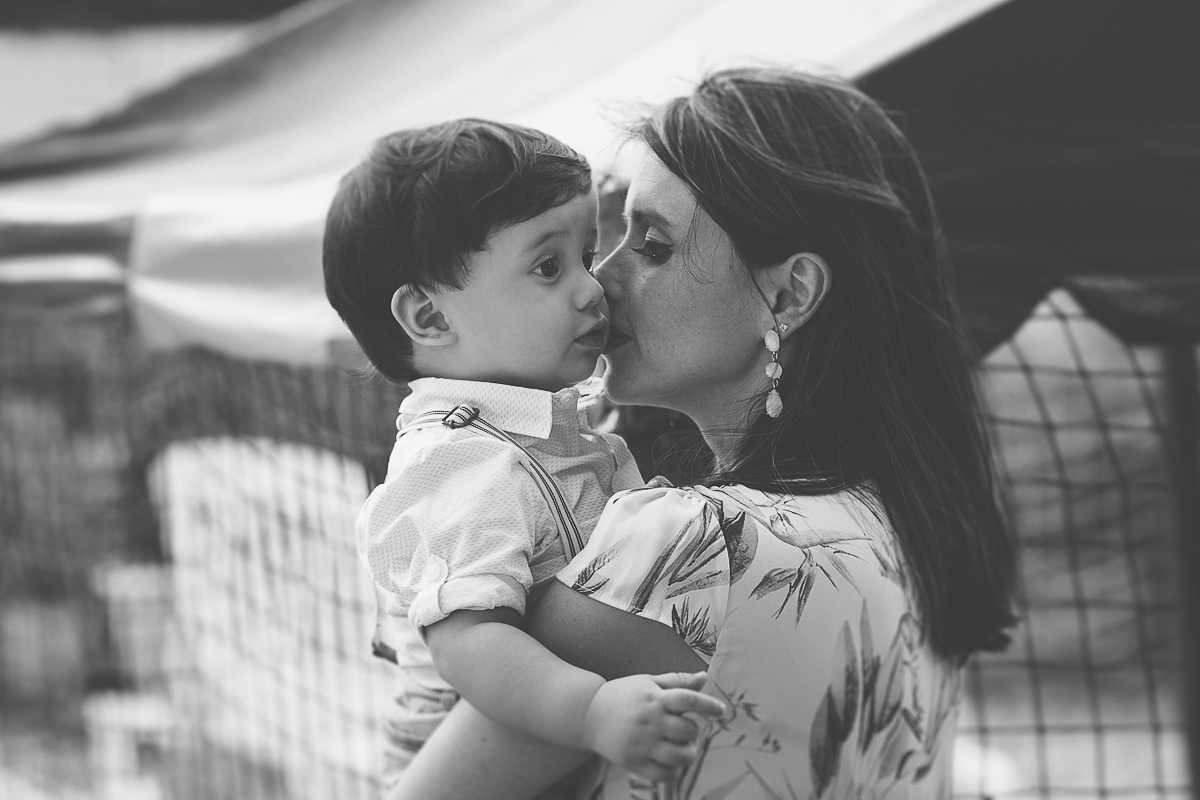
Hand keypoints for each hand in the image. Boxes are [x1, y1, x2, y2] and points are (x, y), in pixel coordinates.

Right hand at [581, 672, 727, 782]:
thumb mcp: (647, 681)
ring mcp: (642, 744)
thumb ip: (677, 681)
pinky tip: (671, 762)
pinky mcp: (634, 762)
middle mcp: (650, 721)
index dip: (709, 706)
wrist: (588, 715)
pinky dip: (674, 771)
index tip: (721, 711)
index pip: (689, 700)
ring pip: (679, 756)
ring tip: (683, 748)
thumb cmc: (622, 695)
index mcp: (655, 698)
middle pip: (687, 730)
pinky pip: (663, 774)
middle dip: (694, 732)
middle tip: (687, 730)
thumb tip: (704, 677)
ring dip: (688, 753)